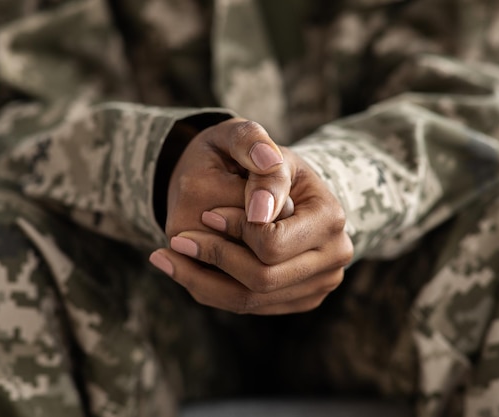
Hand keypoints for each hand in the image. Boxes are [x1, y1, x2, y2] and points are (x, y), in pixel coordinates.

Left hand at [151, 140, 353, 314]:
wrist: (281, 190)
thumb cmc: (263, 164)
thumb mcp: (254, 144)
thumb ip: (256, 156)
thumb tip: (259, 210)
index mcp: (330, 218)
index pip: (273, 242)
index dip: (235, 229)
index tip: (207, 214)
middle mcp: (333, 257)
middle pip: (263, 279)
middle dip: (215, 258)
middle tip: (177, 240)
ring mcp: (317, 285)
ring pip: (249, 301)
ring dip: (200, 281)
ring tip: (164, 258)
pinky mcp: (297, 299)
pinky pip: (245, 306)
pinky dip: (208, 289)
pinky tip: (181, 268)